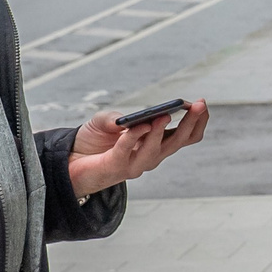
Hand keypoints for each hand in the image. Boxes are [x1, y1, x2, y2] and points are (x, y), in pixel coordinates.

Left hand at [66, 100, 208, 197]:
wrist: (69, 160)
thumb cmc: (93, 140)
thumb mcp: (107, 120)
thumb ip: (118, 117)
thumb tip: (133, 119)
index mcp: (157, 144)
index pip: (187, 136)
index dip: (197, 121)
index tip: (202, 104)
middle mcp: (151, 157)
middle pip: (178, 142)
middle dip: (190, 122)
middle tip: (199, 105)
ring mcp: (135, 165)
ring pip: (156, 150)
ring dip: (161, 131)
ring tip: (165, 115)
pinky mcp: (115, 167)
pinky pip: (126, 151)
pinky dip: (134, 137)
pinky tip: (140, 124)